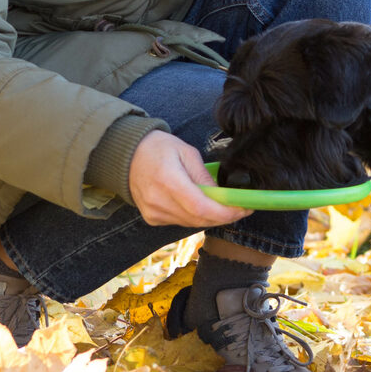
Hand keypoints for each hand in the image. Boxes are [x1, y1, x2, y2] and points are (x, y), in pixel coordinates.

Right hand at [128, 131, 251, 228]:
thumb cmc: (158, 148)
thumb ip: (204, 176)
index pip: (202, 208)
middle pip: (199, 219)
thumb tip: (221, 195)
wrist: (127, 156)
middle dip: (224, 216)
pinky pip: (180, 222)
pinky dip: (195, 217)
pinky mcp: (152, 218)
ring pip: (191, 223)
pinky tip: (200, 205)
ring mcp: (153, 213)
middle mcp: (159, 201)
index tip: (244, 208)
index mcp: (168, 181)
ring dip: (210, 217)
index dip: (225, 213)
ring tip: (223, 205)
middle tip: (241, 207)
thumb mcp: (186, 152)